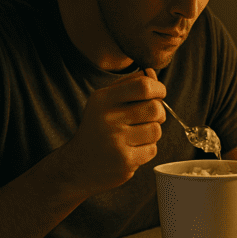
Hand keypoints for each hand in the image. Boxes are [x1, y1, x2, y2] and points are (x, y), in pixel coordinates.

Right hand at [59, 68, 165, 196]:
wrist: (77, 165)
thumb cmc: (98, 128)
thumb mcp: (105, 101)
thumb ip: (129, 84)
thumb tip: (151, 72)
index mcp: (103, 99)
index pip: (143, 86)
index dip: (159, 89)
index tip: (159, 94)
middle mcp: (108, 119)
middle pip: (155, 109)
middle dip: (159, 113)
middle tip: (150, 117)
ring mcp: (116, 142)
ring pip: (156, 130)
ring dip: (152, 133)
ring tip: (138, 135)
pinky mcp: (125, 161)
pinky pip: (152, 149)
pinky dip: (147, 149)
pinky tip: (132, 149)